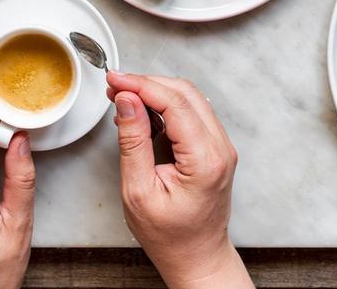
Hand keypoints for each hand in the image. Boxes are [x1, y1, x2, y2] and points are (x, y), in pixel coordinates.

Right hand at [106, 72, 252, 288]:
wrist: (197, 257)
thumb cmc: (169, 235)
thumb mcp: (138, 191)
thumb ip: (133, 141)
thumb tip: (127, 101)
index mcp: (205, 159)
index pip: (175, 103)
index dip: (141, 84)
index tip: (115, 79)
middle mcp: (220, 148)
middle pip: (185, 93)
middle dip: (147, 83)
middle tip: (115, 86)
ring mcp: (221, 147)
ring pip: (190, 98)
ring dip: (156, 91)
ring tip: (123, 97)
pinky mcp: (215, 148)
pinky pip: (192, 113)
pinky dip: (166, 105)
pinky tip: (142, 112)